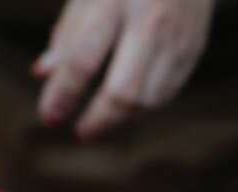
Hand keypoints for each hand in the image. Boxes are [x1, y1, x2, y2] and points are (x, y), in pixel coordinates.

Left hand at [34, 0, 214, 140]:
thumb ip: (68, 31)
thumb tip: (43, 74)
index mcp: (115, 0)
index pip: (83, 60)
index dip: (63, 94)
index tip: (49, 117)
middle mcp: (150, 22)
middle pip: (123, 92)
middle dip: (98, 120)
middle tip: (80, 133)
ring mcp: (177, 39)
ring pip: (148, 101)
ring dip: (121, 118)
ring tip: (100, 120)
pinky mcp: (193, 49)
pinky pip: (167, 92)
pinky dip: (143, 106)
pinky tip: (127, 106)